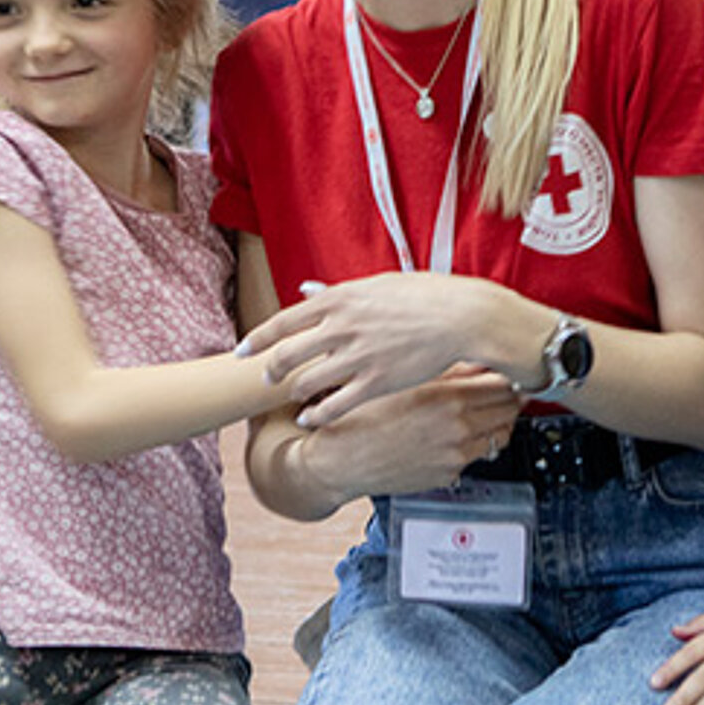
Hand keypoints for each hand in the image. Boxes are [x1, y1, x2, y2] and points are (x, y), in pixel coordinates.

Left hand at [242, 274, 503, 426]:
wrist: (462, 317)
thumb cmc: (424, 295)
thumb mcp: (376, 284)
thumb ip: (336, 291)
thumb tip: (304, 289)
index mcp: (339, 299)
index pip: (282, 321)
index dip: (256, 339)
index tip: (241, 350)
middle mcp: (341, 328)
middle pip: (287, 355)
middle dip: (271, 370)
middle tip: (266, 379)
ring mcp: (357, 357)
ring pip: (306, 383)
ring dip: (295, 392)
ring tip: (295, 397)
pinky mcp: (375, 383)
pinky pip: (333, 406)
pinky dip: (315, 416)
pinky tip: (309, 420)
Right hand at [298, 367, 521, 499]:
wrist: (339, 459)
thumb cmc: (362, 415)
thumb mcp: (404, 380)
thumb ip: (448, 371)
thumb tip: (480, 360)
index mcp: (447, 398)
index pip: (504, 384)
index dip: (510, 376)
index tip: (509, 371)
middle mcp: (457, 428)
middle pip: (509, 409)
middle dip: (510, 398)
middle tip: (505, 388)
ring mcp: (456, 454)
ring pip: (500, 434)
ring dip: (498, 421)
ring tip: (486, 410)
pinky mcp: (449, 474)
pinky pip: (478, 455)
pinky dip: (477, 442)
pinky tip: (460, 432)